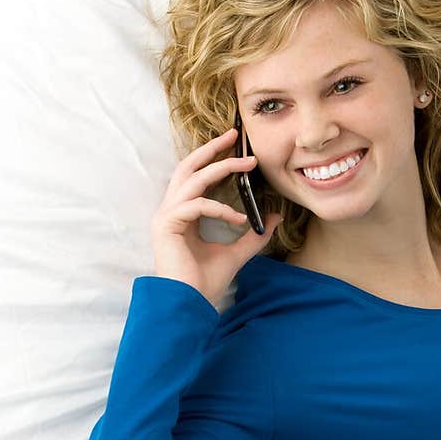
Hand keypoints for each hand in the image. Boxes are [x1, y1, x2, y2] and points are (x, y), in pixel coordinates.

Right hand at [151, 129, 282, 308]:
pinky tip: (239, 218)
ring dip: (221, 168)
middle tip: (234, 134)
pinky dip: (218, 208)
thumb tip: (274, 217)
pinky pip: (195, 205)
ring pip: (192, 179)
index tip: (237, 147)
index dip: (214, 159)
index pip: (196, 176)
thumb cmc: (205, 282)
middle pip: (188, 167)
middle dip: (211, 148)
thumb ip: (253, 235)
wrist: (189, 305)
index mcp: (183, 214)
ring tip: (248, 166)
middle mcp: (171, 211)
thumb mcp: (237, 253)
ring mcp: (166, 217)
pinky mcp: (166, 226)